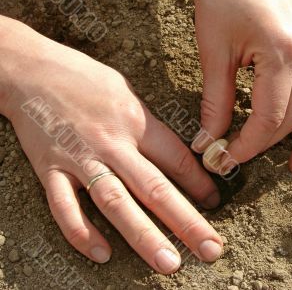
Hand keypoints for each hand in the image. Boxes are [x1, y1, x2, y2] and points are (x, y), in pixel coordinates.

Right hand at [2, 18, 222, 273]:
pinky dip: (81, 232)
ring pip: (116, 203)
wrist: (31, 70)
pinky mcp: (50, 168)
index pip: (177, 159)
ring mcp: (80, 158)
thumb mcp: (127, 91)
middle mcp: (112, 143)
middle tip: (211, 250)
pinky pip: (65, 207)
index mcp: (136, 122)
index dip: (200, 183)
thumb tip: (176, 151)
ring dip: (144, 236)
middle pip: (155, 188)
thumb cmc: (85, 78)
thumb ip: (149, 124)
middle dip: (186, 222)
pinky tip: (102, 254)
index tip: (215, 203)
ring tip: (168, 263)